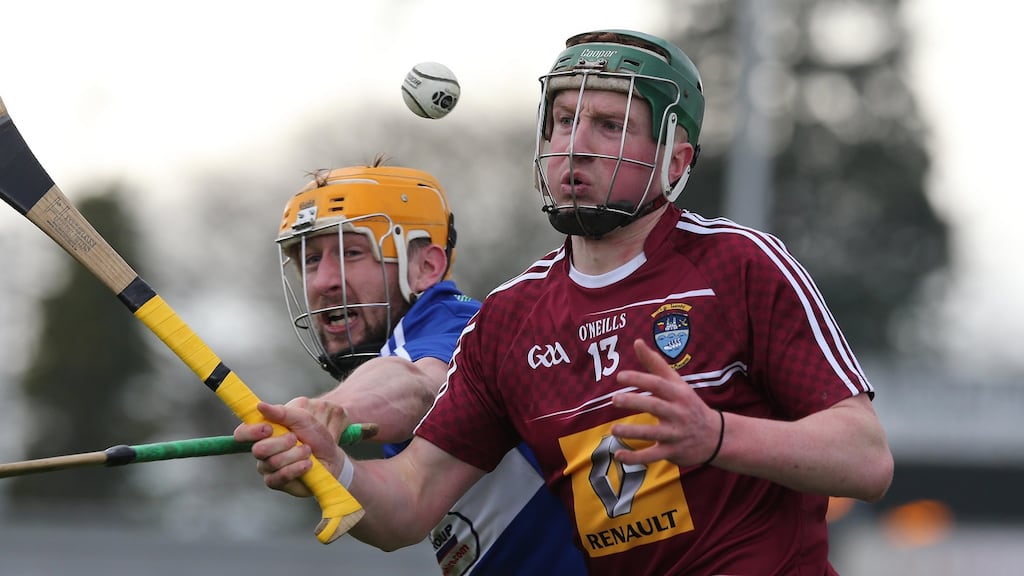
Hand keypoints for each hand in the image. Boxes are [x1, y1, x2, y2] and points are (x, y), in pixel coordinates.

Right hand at [233, 398, 349, 496]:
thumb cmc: (315, 434)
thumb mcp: (303, 418)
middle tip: (296, 438)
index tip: (268, 429)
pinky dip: (297, 468)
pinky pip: (280, 477)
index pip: (242, 433)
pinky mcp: (277, 482)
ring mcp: (268, 467)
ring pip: (272, 463)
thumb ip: (282, 413)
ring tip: (308, 450)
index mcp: (263, 432)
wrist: (332, 454)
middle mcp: (262, 450)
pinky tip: (309, 464)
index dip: (251, 432)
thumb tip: (260, 406)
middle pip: (258, 450)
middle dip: (281, 443)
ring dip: (295, 454)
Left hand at [610, 339, 722, 467]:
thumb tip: (637, 341)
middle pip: (654, 406)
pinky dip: (635, 458)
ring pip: (652, 433)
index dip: (639, 379)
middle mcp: (677, 413)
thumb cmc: (689, 404)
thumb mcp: (677, 383)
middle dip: (634, 402)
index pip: (657, 384)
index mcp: (677, 394)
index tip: (620, 377)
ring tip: (613, 429)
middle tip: (614, 399)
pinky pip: (652, 456)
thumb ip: (655, 363)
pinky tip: (619, 455)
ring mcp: (675, 434)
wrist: (716, 436)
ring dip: (631, 432)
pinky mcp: (672, 452)